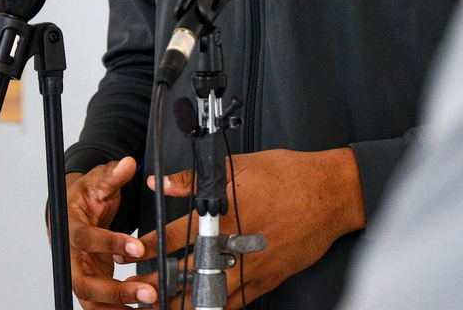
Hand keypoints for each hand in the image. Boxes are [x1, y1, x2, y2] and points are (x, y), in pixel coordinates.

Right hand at [66, 157, 156, 309]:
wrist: (72, 212)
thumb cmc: (84, 197)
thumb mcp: (98, 181)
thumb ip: (113, 174)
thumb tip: (128, 163)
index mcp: (69, 228)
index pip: (85, 239)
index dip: (109, 243)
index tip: (137, 246)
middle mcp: (70, 256)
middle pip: (85, 282)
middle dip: (117, 291)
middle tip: (149, 292)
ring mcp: (78, 273)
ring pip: (93, 299)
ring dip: (120, 306)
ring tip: (152, 305)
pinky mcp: (90, 284)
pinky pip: (100, 305)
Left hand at [132, 147, 365, 309]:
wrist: (329, 194)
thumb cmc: (288, 175)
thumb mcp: (239, 166)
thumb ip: (195, 178)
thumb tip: (161, 181)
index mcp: (224, 216)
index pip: (175, 237)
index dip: (149, 248)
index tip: (133, 254)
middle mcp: (235, 246)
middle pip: (187, 274)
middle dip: (160, 284)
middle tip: (140, 291)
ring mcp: (251, 268)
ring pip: (208, 296)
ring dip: (183, 303)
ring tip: (163, 307)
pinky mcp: (266, 281)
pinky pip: (234, 303)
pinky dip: (214, 308)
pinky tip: (201, 308)